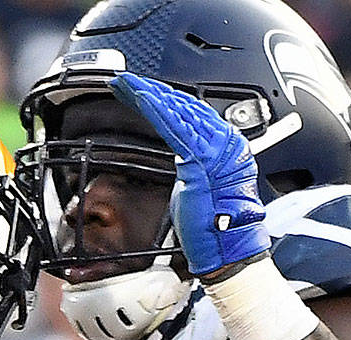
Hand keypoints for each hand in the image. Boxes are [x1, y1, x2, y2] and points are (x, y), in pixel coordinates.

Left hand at [109, 72, 267, 276]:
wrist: (226, 248)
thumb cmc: (214, 228)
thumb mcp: (201, 190)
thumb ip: (192, 169)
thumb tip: (183, 165)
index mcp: (226, 147)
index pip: (191, 114)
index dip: (164, 100)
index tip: (141, 92)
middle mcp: (224, 141)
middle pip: (182, 106)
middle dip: (151, 91)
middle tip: (125, 81)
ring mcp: (215, 148)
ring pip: (176, 110)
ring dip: (147, 94)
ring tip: (124, 84)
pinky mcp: (200, 159)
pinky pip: (173, 126)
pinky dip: (154, 108)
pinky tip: (138, 96)